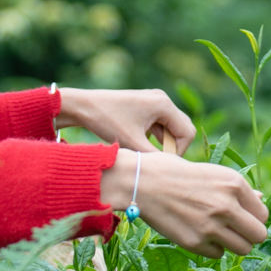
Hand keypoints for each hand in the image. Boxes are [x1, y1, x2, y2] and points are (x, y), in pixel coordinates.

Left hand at [56, 87, 195, 153]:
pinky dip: (155, 137)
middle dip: (172, 147)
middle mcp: (162, 99)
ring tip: (146, 155)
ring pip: (171, 128)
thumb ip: (154, 157)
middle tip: (156, 161)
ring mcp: (154, 101)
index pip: (186, 132)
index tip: (162, 164)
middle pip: (182, 128)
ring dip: (163, 143)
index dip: (178, 151)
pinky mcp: (146, 106)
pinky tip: (141, 146)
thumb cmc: (107, 121)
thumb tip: (170, 171)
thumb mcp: (132, 143)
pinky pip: (160, 125)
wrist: (84, 106)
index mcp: (163, 104)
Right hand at [99, 150, 268, 258]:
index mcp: (234, 184)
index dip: (254, 217)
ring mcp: (211, 226)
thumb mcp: (212, 173)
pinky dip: (213, 247)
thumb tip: (261, 200)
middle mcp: (227, 206)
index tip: (242, 217)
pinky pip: (218, 254)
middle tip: (236, 230)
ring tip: (219, 233)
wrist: (142, 182)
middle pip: (259, 235)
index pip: (263, 214)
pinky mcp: (195, 243)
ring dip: (233, 243)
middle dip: (250, 235)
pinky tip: (199, 233)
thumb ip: (238, 190)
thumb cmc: (177, 173)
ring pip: (243, 249)